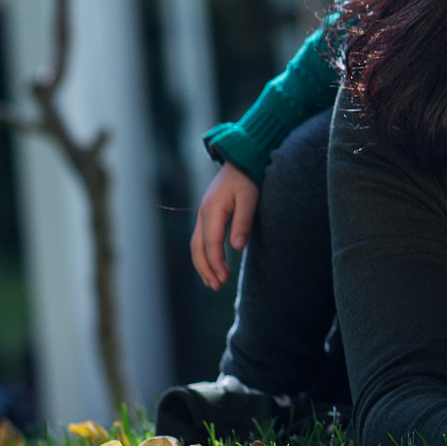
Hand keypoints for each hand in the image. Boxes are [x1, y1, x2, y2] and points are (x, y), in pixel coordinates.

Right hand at [190, 162, 258, 291]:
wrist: (241, 158)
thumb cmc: (248, 178)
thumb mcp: (250, 198)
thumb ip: (243, 222)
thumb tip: (236, 247)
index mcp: (212, 210)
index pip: (211, 243)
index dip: (216, 262)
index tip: (224, 279)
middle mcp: (202, 213)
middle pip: (198, 248)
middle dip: (206, 269)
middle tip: (217, 286)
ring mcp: (202, 214)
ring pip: (196, 245)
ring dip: (203, 265)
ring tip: (213, 283)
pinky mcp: (207, 215)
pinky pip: (200, 239)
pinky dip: (203, 255)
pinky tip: (211, 265)